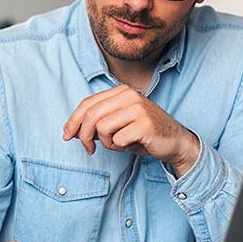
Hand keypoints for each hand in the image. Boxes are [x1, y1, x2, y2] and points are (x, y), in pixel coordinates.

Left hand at [63, 85, 200, 176]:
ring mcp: (137, 108)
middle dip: (84, 135)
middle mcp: (129, 95)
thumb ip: (96, 124)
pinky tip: (133, 145)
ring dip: (107, 143)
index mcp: (121, 92)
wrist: (175, 142)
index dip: (73, 120)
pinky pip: (118, 140)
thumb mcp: (117, 125)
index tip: (67, 135)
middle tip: (88, 149)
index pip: (88, 103)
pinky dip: (121, 147)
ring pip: (102, 128)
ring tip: (120, 144)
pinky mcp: (144, 124)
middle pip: (91, 115)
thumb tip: (71, 130)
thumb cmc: (144, 134)